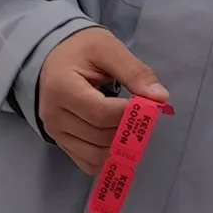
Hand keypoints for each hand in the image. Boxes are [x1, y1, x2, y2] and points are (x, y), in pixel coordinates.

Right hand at [37, 26, 170, 174]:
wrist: (52, 57)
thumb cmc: (81, 50)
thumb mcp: (108, 49)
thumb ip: (135, 72)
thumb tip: (160, 98)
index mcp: (62, 88)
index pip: (102, 114)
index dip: (130, 114)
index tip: (146, 104)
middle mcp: (53, 116)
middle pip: (101, 137)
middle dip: (128, 130)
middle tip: (141, 115)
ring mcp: (55, 133)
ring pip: (96, 155)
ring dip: (120, 146)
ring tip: (128, 125)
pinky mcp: (61, 143)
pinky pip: (88, 163)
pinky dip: (108, 158)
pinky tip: (117, 140)